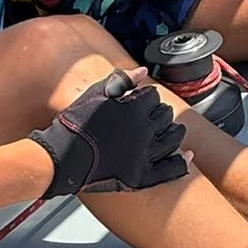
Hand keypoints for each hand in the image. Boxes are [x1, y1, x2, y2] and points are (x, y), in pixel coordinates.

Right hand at [31, 69, 188, 194]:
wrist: (60, 157)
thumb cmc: (74, 124)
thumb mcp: (94, 93)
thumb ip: (121, 80)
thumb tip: (142, 71)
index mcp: (134, 109)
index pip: (154, 96)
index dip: (148, 97)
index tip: (142, 101)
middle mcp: (143, 131)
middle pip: (166, 116)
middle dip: (161, 114)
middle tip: (154, 116)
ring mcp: (144, 155)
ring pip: (173, 139)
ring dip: (174, 132)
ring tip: (170, 131)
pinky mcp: (140, 176)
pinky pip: (170, 170)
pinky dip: (181, 163)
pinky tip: (187, 156)